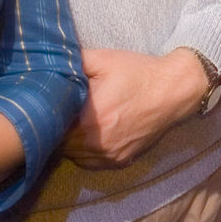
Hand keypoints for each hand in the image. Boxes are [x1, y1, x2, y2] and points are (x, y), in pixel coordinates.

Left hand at [61, 48, 206, 167]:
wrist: (174, 91)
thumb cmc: (138, 73)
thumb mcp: (103, 59)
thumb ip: (71, 61)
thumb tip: (47, 62)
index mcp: (89, 119)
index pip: (51, 125)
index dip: (46, 113)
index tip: (48, 101)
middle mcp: (97, 143)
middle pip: (59, 143)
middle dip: (56, 128)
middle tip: (58, 110)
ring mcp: (110, 155)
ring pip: (73, 155)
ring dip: (69, 142)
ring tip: (73, 121)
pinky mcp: (121, 160)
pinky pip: (90, 162)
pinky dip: (84, 152)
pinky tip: (88, 133)